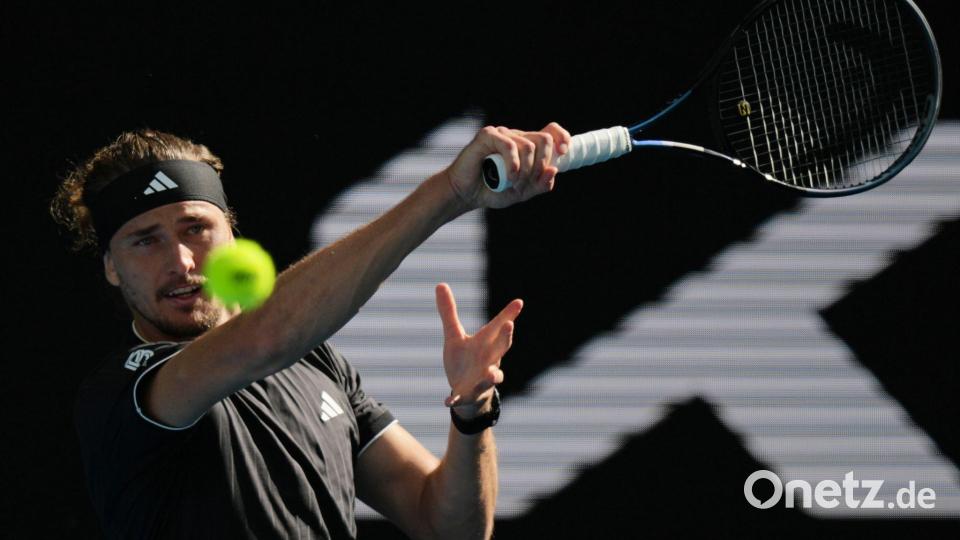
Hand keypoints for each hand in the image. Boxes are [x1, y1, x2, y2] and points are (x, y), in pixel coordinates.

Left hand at [434, 283, 521, 415]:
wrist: (466, 394)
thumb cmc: (465, 361)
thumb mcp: (454, 336)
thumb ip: (449, 312)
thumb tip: (440, 284)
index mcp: (485, 344)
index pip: (498, 327)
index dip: (508, 314)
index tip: (519, 302)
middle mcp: (488, 360)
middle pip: (501, 348)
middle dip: (506, 338)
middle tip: (510, 325)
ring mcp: (481, 379)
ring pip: (492, 376)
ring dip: (492, 374)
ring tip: (490, 372)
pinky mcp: (468, 394)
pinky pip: (463, 398)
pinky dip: (455, 399)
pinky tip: (447, 401)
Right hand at [446, 122, 572, 209]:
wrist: (466, 194)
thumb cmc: (492, 191)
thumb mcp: (522, 192)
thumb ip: (540, 184)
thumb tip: (554, 170)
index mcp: (527, 146)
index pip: (551, 131)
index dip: (562, 137)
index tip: (563, 152)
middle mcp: (516, 137)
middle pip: (544, 139)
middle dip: (541, 165)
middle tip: (528, 181)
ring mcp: (502, 135)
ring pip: (528, 146)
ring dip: (525, 171)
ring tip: (513, 183)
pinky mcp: (487, 136)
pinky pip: (509, 145)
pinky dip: (513, 164)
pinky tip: (508, 176)